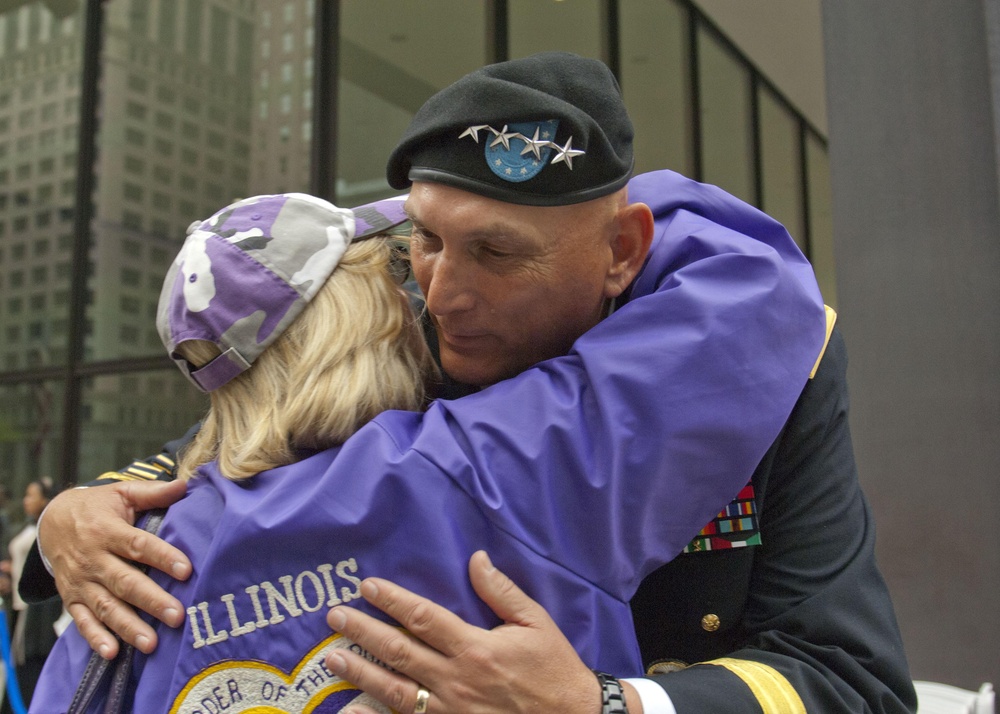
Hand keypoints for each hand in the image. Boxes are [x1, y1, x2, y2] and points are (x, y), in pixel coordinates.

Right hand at [39, 479, 191, 658]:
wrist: (52, 521)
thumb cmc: (98, 507)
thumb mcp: (122, 493)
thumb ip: (153, 493)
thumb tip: (185, 484)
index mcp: (107, 530)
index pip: (138, 545)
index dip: (162, 557)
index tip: (186, 571)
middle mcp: (93, 559)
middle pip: (124, 582)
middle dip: (151, 600)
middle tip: (177, 616)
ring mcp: (81, 582)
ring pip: (106, 607)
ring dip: (128, 626)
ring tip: (151, 644)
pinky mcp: (72, 598)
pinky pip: (82, 621)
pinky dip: (95, 638)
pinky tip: (112, 652)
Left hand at [325, 550, 605, 713]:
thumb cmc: (553, 668)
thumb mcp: (535, 622)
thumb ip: (501, 591)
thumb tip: (475, 558)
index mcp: (475, 647)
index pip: (423, 618)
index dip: (392, 600)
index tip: (367, 586)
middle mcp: (456, 679)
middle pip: (399, 652)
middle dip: (363, 632)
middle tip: (335, 616)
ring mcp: (450, 710)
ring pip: (395, 690)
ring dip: (360, 673)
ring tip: (332, 657)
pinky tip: (354, 709)